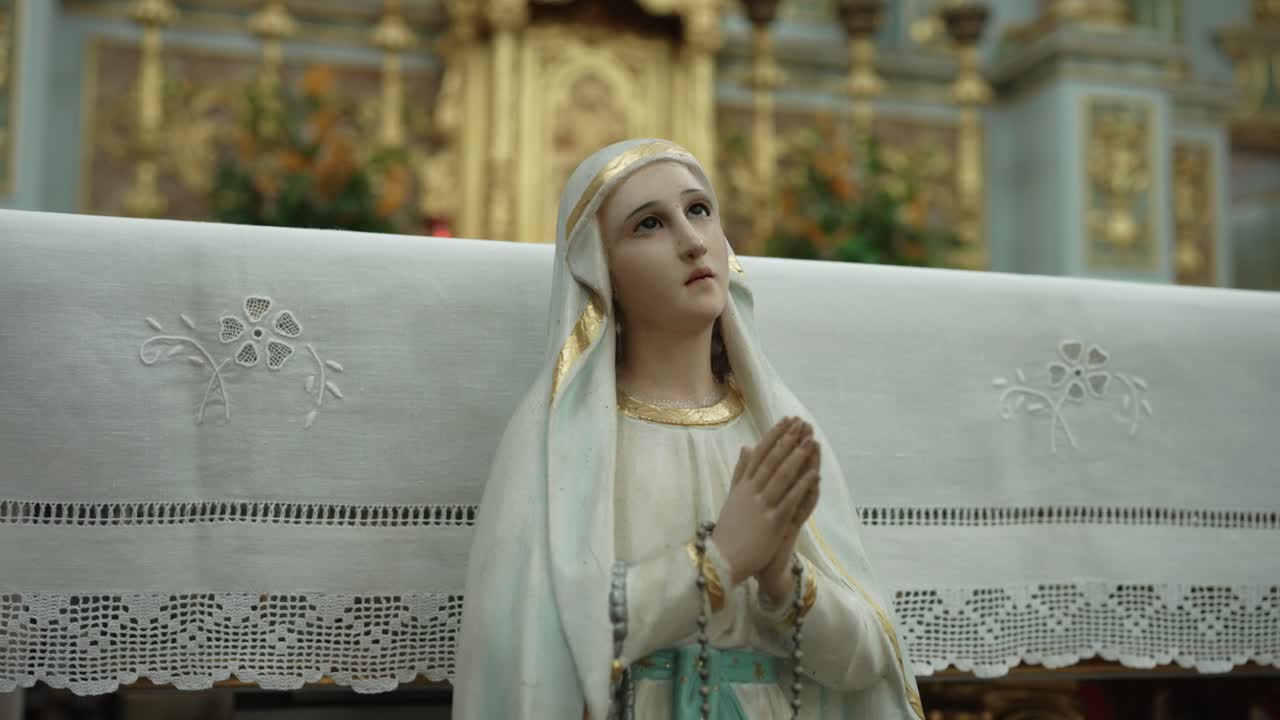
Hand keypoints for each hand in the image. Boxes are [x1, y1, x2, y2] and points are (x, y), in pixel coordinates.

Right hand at [712, 416, 819, 585]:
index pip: (760, 454)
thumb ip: (740, 472)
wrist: (722, 560)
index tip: (787, 421)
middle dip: (789, 440)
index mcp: (742, 485)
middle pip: (772, 460)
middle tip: (803, 423)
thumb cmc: (729, 530)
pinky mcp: (773, 523)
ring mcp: (762, 506)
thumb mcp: (732, 496)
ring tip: (811, 441)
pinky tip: (814, 474)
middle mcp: (751, 492)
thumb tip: (746, 447)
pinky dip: (802, 486)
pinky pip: (789, 500)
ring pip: (781, 476)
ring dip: (798, 457)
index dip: (774, 435)